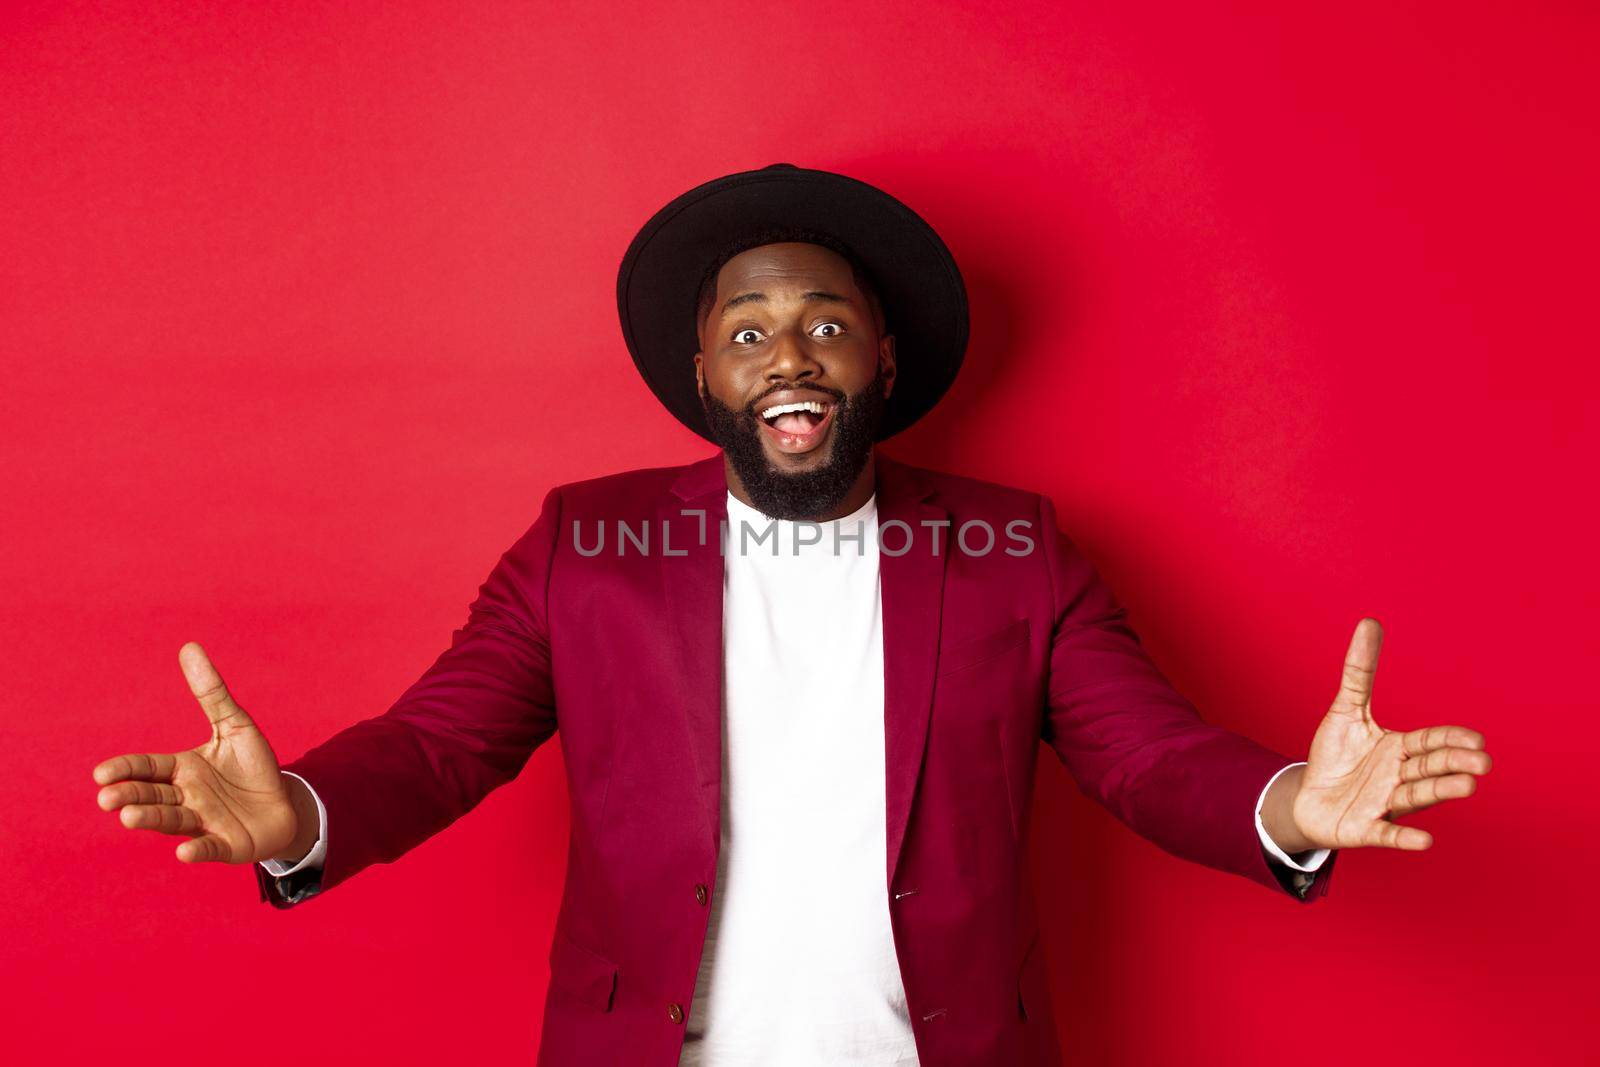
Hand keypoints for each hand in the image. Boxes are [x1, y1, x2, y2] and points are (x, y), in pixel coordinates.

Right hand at [92, 642, 306, 863]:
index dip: (126, 770)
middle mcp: (185, 798)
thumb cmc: (252, 766)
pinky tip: (184, 853)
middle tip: (107, 798)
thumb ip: (211, 693)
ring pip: (172, 821)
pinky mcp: (226, 844)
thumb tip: (189, 646)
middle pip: (152, 796)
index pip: (147, 768)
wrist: (283, 803)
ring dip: (151, 820)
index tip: (102, 773)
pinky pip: (209, 848)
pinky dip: (197, 851)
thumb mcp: (235, 725)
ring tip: (129, 818)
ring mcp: (203, 823)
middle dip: (129, 797)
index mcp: (182, 771)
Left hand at [1286, 618, 1492, 850]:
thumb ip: (1360, 672)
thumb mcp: (1345, 710)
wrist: (1307, 797)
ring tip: (1467, 787)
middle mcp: (1398, 777)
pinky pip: (1387, 834)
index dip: (1450, 740)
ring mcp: (1384, 804)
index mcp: (1399, 749)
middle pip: (1431, 768)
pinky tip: (1425, 841)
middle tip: (1482, 762)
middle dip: (1455, 764)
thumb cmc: (1334, 755)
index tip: (1475, 738)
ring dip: (1441, 792)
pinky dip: (1404, 838)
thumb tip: (1369, 623)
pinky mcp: (1365, 828)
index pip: (1430, 742)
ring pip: (1416, 797)